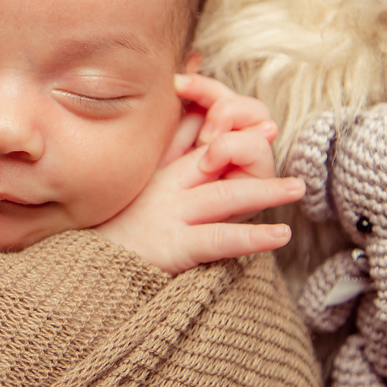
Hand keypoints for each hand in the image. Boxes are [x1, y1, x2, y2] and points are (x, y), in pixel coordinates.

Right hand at [96, 74, 304, 274]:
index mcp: (163, 172)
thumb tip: (198, 121)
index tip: (263, 123)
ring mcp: (173, 216)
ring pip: (224, 196)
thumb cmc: (117, 226)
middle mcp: (169, 189)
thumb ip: (170, 150)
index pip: (200, 140)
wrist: (90, 266)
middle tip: (279, 138)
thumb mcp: (140, 183)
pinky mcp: (175, 247)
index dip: (230, 128)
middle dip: (250, 147)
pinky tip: (280, 234)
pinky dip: (252, 237)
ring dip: (264, 190)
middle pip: (214, 160)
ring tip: (296, 188)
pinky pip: (220, 240)